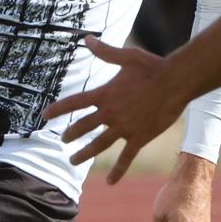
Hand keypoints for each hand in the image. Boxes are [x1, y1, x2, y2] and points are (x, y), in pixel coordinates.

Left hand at [42, 37, 188, 183]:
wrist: (176, 82)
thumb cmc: (153, 66)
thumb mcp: (127, 56)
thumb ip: (105, 51)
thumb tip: (87, 39)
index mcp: (105, 94)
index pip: (74, 103)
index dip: (58, 109)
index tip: (44, 116)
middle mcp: (111, 113)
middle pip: (83, 126)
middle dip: (71, 134)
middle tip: (63, 140)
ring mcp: (124, 128)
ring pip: (99, 145)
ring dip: (84, 154)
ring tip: (73, 161)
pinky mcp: (139, 138)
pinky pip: (125, 157)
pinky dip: (118, 170)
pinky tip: (111, 182)